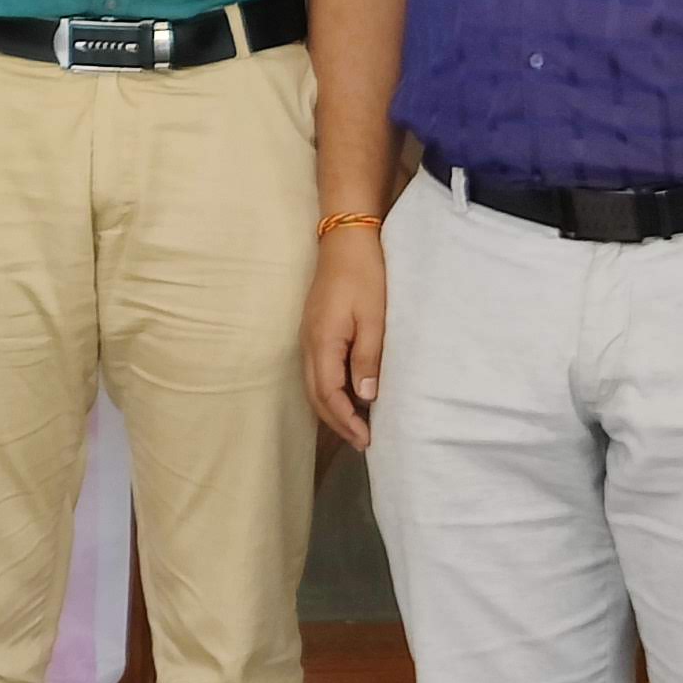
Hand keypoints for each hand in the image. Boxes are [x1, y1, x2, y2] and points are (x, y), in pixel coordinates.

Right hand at [304, 232, 385, 447]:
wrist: (346, 240)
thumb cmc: (365, 277)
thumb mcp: (374, 319)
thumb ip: (368, 358)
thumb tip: (365, 397)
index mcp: (323, 342)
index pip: (329, 394)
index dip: (346, 421)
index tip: (366, 440)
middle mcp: (309, 343)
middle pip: (315, 395)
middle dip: (337, 422)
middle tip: (362, 442)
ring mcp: (308, 336)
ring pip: (314, 385)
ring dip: (332, 409)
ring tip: (356, 426)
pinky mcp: (314, 330)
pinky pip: (317, 371)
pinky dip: (330, 391)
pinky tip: (348, 395)